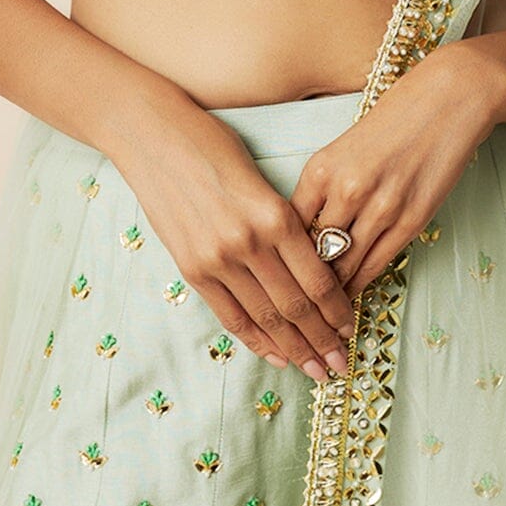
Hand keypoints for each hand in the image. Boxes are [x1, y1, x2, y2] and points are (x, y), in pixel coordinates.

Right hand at [115, 105, 357, 380]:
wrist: (153, 136)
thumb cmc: (213, 145)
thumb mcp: (261, 177)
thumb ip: (284, 223)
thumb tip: (314, 267)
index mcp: (275, 215)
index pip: (318, 280)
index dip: (339, 311)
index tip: (352, 328)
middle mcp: (248, 242)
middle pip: (296, 306)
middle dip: (323, 340)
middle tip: (341, 364)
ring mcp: (217, 259)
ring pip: (265, 318)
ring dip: (294, 349)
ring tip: (316, 369)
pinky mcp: (192, 268)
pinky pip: (230, 316)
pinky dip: (255, 339)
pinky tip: (275, 355)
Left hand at [289, 41, 505, 299]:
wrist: (447, 98)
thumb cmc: (394, 117)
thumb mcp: (344, 146)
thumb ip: (324, 185)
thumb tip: (307, 229)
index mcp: (321, 168)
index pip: (289, 228)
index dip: (283, 257)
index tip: (280, 274)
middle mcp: (346, 190)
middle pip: (314, 253)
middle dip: (305, 282)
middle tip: (296, 304)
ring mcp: (381, 207)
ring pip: (345, 265)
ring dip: (333, 290)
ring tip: (321, 310)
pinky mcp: (412, 219)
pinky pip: (377, 263)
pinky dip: (361, 281)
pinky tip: (351, 293)